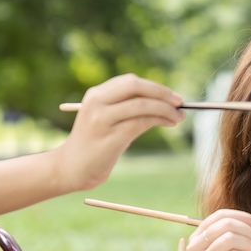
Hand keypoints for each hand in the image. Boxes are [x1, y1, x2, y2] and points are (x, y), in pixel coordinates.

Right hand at [57, 74, 183, 189]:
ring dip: (166, 109)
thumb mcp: (105, 119)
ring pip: (142, 105)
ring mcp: (101, 120)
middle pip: (136, 87)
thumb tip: (163, 102)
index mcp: (95, 95)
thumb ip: (125, 108)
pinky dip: (159, 121)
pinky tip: (168, 124)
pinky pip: (141, 123)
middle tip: (180, 102)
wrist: (70, 169)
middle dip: (162, 92)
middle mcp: (96, 103)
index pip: (130, 82)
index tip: (172, 96)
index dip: (155, 86)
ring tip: (178, 117)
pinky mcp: (110, 139)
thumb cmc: (93, 145)